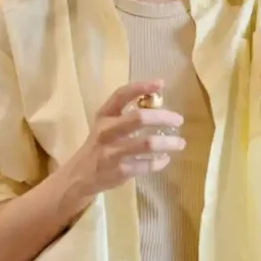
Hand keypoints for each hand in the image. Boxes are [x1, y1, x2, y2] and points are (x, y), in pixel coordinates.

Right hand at [67, 80, 184, 198]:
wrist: (79, 177)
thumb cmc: (100, 145)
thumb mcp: (107, 125)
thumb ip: (128, 115)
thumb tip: (160, 104)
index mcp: (104, 116)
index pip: (121, 95)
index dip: (140, 87)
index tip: (160, 83)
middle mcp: (106, 131)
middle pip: (139, 118)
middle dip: (163, 117)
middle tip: (179, 120)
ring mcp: (112, 152)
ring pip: (147, 144)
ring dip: (168, 142)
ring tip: (181, 143)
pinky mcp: (119, 171)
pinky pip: (146, 165)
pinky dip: (159, 162)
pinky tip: (165, 159)